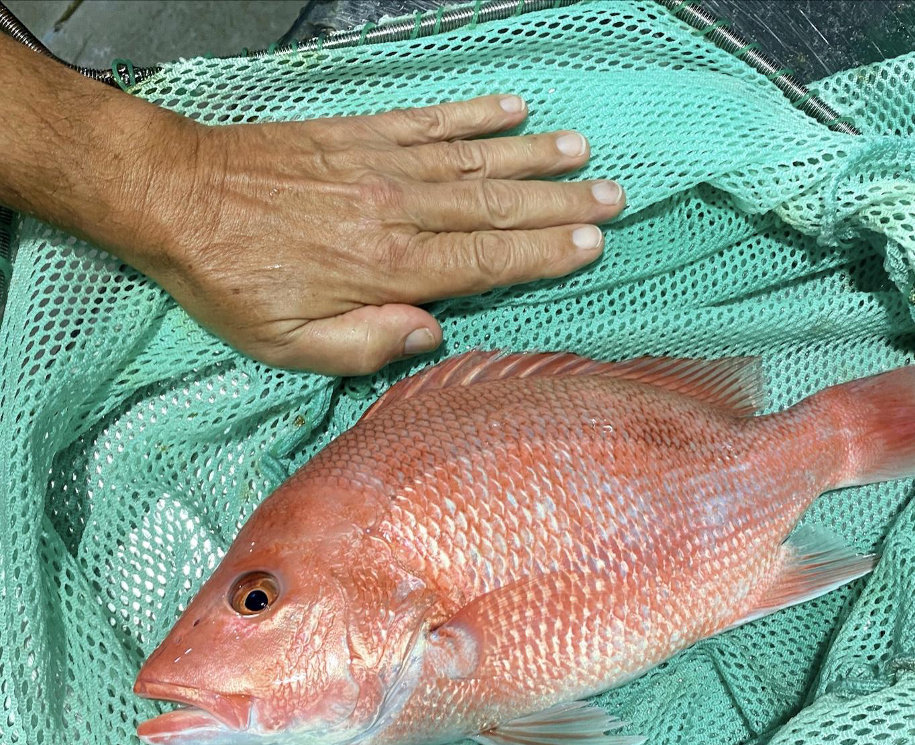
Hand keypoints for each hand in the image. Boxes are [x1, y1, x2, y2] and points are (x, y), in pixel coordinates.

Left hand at [132, 94, 625, 374]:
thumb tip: (434, 332)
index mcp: (388, 268)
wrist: (178, 200)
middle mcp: (397, 210)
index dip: (544, 252)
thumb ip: (367, 344)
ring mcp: (381, 165)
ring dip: (533, 157)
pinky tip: (511, 107)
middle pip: (496, 206)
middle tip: (614, 197)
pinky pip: (429, 120)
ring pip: (474, 159)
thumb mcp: (292, 346)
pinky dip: (474, 114)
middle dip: (560, 204)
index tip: (592, 243)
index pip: (486, 260)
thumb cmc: (235, 284)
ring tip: (582, 153)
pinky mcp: (359, 135)